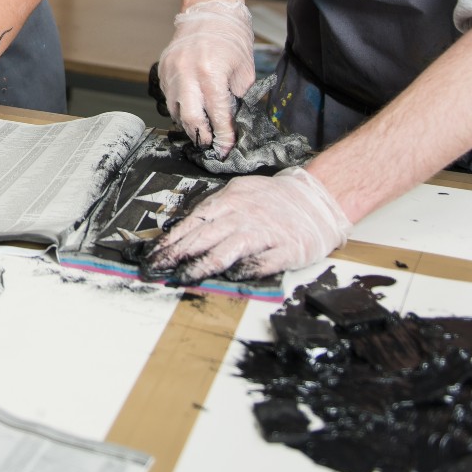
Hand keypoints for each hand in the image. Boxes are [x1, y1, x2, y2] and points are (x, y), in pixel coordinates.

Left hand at [143, 167, 349, 282]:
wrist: (317, 198)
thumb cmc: (273, 199)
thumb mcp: (239, 193)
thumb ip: (215, 211)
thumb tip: (183, 230)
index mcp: (230, 201)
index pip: (193, 222)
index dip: (171, 241)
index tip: (154, 255)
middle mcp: (244, 216)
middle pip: (204, 237)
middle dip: (177, 255)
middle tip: (157, 269)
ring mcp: (265, 232)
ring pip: (227, 250)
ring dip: (202, 266)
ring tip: (184, 277)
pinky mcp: (285, 249)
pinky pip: (261, 262)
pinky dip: (244, 270)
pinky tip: (230, 278)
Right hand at [156, 0, 254, 154]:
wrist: (210, 10)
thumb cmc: (231, 36)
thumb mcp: (244, 71)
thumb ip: (237, 98)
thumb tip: (233, 122)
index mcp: (211, 73)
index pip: (218, 115)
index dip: (224, 136)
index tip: (226, 148)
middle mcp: (187, 73)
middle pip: (191, 119)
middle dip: (203, 136)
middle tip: (211, 144)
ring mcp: (172, 70)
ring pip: (175, 110)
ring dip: (189, 123)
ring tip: (201, 128)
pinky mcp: (163, 68)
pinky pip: (169, 96)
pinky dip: (180, 106)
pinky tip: (191, 107)